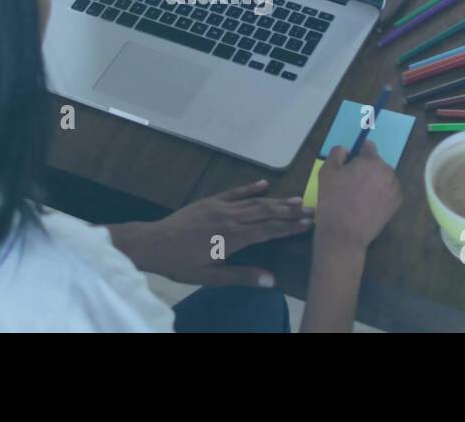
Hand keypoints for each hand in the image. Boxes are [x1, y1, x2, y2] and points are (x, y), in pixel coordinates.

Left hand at [111, 180, 311, 286]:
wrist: (153, 243)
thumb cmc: (181, 264)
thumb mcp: (211, 277)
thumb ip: (242, 276)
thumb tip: (272, 280)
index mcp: (233, 237)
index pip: (268, 230)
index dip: (289, 227)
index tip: (308, 224)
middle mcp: (230, 218)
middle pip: (266, 212)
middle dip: (290, 211)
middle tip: (312, 209)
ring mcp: (220, 206)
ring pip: (254, 201)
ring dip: (276, 200)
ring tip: (297, 199)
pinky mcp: (210, 201)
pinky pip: (234, 192)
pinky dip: (251, 188)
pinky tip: (264, 184)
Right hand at [312, 141, 401, 255]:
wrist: (344, 234)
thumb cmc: (332, 201)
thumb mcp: (326, 172)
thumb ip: (336, 154)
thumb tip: (346, 150)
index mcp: (370, 161)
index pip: (368, 146)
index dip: (358, 153)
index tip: (350, 164)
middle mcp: (387, 171)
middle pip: (377, 163)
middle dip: (367, 168)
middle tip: (352, 183)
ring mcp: (395, 188)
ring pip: (384, 177)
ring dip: (375, 181)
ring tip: (361, 196)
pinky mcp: (397, 203)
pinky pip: (389, 191)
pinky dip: (382, 194)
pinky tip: (369, 204)